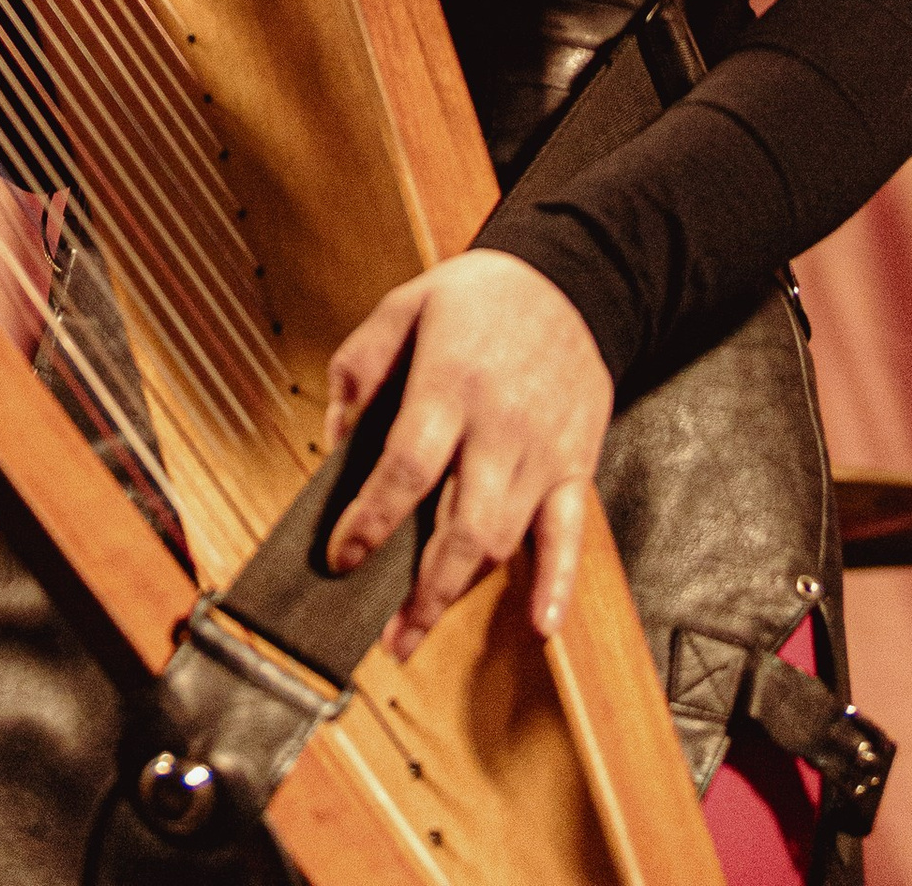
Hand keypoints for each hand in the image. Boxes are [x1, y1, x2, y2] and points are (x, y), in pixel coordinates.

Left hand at [321, 249, 612, 660]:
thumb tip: (336, 439)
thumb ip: (360, 368)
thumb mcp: (403, 305)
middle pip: (460, 525)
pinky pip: (571, 533)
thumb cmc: (478, 297)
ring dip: (460, 594)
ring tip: (418, 628)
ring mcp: (542, 451)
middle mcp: (500, 425)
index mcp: (451, 382)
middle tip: (385, 633)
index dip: (371, 520)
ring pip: (503, 540)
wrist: (570, 280)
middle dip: (419, 590)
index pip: (407, 466)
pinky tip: (541, 623)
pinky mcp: (575, 466)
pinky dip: (558, 584)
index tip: (341, 557)